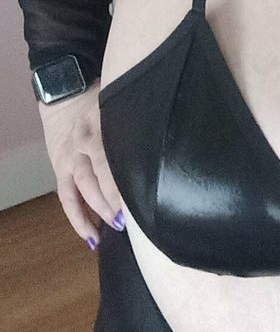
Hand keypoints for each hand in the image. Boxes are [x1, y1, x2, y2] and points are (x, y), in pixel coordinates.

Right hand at [37, 79, 123, 245]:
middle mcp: (82, 145)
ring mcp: (69, 159)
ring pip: (80, 190)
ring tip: (114, 230)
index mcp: (100, 127)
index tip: (138, 198)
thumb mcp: (121, 104)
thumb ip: (138, 121)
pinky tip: (91, 237)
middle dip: (112, 201)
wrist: (65, 94)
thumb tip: (167, 139)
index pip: (109, 158)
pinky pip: (67, 198)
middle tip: (131, 219)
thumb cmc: (103, 99)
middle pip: (95, 178)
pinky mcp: (61, 170)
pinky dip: (77, 219)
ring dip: (97, 212)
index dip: (121, 181)